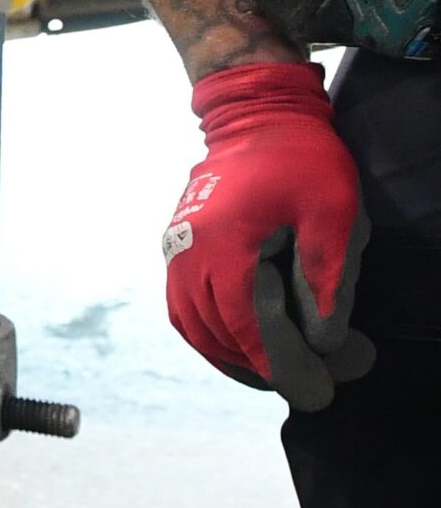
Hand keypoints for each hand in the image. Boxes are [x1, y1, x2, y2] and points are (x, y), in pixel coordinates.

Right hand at [163, 60, 374, 409]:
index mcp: (223, 246)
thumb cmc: (299, 158)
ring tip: (287, 375)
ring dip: (240, 362)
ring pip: (200, 332)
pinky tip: (251, 351)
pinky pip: (189, 313)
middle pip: (222, 338)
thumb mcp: (332, 212)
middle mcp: (187, 256)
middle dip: (273, 370)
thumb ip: (326, 279)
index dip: (287, 367)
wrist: (254, 115)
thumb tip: (323, 343)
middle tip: (324, 384)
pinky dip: (219, 341)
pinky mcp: (178, 253)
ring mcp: (176, 255)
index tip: (323, 392)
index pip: (250, 328)